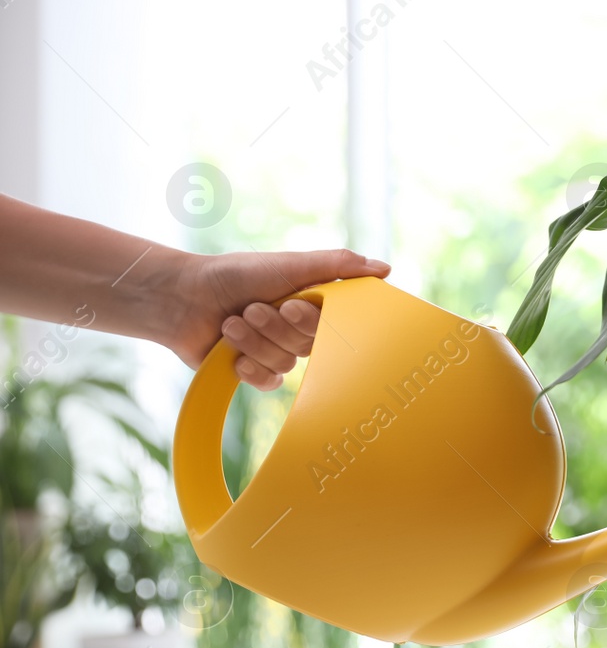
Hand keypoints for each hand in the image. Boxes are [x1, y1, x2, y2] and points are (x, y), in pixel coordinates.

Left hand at [169, 249, 390, 390]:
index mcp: (312, 303)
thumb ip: (337, 265)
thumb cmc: (234, 274)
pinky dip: (249, 367)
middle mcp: (298, 328)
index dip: (311, 319)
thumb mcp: (289, 264)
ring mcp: (277, 351)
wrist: (181, 297)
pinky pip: (270, 382)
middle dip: (276, 327)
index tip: (291, 304)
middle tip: (252, 308)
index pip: (334, 322)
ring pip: (286, 362)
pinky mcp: (255, 371)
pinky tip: (231, 353)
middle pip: (309, 344)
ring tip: (230, 323)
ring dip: (254, 342)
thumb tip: (384, 269)